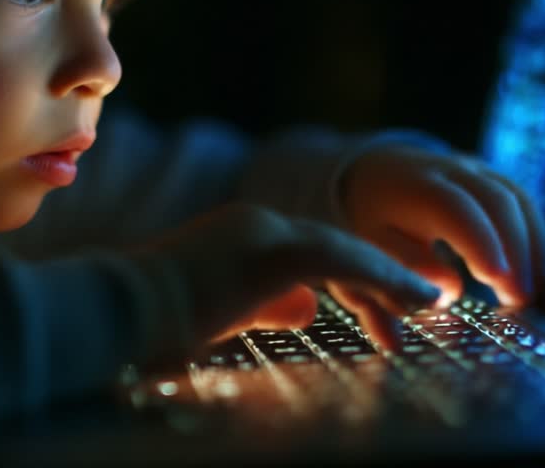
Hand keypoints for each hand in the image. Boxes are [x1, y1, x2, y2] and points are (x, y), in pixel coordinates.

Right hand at [136, 203, 440, 354]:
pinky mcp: (268, 249)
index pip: (314, 254)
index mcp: (242, 235)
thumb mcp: (220, 311)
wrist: (114, 309)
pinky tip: (412, 295)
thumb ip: (267, 303)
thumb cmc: (150, 321)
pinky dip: (382, 275)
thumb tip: (306, 308)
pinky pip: (341, 257)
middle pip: (335, 247)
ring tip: (429, 300)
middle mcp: (256, 223)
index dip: (356, 279)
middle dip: (379, 278)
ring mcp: (261, 230)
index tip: (390, 304)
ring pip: (344, 249)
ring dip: (389, 276)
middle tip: (421, 305)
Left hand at [337, 144, 544, 307]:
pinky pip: (522, 201)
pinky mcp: (491, 176)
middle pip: (495, 200)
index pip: (454, 208)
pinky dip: (535, 238)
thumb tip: (445, 297)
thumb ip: (398, 274)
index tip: (497, 279)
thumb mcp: (366, 247)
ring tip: (533, 294)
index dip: (480, 241)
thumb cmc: (369, 218)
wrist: (372, 171)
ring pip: (516, 199)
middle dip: (514, 251)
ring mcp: (474, 169)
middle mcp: (448, 170)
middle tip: (520, 300)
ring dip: (531, 247)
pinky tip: (536, 275)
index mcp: (412, 186)